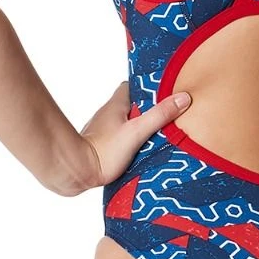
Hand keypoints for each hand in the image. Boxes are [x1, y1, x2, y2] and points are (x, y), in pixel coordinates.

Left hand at [69, 80, 191, 193]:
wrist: (76, 172)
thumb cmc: (103, 151)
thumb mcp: (137, 131)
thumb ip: (159, 115)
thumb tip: (183, 98)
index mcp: (116, 104)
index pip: (132, 86)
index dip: (147, 87)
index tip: (164, 91)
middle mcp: (108, 114)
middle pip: (132, 105)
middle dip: (148, 110)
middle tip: (168, 116)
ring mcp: (104, 130)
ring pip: (126, 122)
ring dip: (141, 127)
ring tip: (160, 135)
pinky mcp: (102, 146)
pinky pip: (121, 138)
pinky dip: (132, 141)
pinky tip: (143, 151)